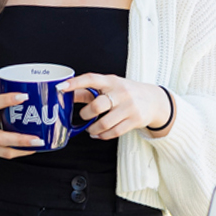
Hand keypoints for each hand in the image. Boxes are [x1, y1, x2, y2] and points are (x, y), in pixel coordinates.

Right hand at [0, 92, 43, 161]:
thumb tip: (21, 104)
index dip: (8, 99)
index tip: (24, 96)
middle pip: (1, 138)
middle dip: (22, 140)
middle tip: (37, 139)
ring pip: (4, 151)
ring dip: (22, 149)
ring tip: (37, 146)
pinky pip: (1, 153)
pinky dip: (13, 150)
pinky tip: (23, 147)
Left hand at [58, 74, 172, 139]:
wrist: (153, 100)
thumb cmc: (126, 92)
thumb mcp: (110, 86)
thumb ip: (89, 90)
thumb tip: (67, 94)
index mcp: (112, 81)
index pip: (92, 79)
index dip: (75, 83)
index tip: (61, 87)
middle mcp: (121, 93)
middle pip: (97, 106)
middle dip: (86, 114)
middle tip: (84, 116)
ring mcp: (129, 107)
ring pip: (104, 123)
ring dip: (93, 129)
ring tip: (91, 128)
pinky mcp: (135, 120)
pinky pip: (114, 132)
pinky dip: (103, 135)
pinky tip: (100, 134)